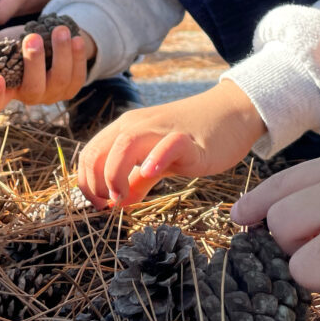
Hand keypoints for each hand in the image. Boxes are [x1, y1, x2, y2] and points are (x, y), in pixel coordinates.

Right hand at [0, 22, 93, 112]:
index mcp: (6, 90)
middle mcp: (29, 96)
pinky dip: (78, 57)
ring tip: (60, 30)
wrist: (49, 41)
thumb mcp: (2, 43)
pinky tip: (76, 39)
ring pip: (59, 80)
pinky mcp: (71, 88)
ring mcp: (52, 94)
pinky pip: (77, 76)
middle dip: (33, 63)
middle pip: (32, 89)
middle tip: (31, 38)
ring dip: (61, 54)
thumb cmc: (19, 44)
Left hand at [77, 80, 266, 207]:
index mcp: (127, 128)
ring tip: (122, 198)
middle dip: (95, 183)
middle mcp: (139, 124)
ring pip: (125, 143)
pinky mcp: (190, 140)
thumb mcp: (158, 159)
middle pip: (100, 150)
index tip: (101, 206)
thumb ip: (137, 179)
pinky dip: (156, 158)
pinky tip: (151, 172)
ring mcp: (164, 130)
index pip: (90, 153)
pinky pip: (169, 144)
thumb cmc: (194, 137)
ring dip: (114, 174)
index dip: (87, 183)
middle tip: (109, 206)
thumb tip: (118, 204)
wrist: (232, 113)